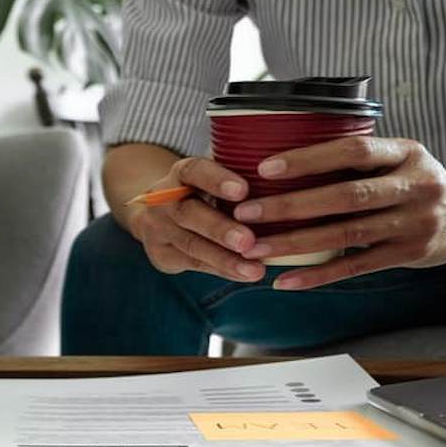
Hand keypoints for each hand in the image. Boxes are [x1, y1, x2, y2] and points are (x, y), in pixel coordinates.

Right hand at [124, 157, 265, 281]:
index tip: (244, 190)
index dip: (216, 180)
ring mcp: (158, 228)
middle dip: (220, 229)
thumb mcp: (213, 177)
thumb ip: (238, 179)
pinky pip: (194, 264)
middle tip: (248, 241)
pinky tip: (246, 274)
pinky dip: (223, 269)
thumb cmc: (204, 191)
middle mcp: (163, 199)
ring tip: (255, 270)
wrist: (160, 213)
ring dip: (225, 259)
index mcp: (180, 173)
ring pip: (191, 245)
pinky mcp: (161, 254)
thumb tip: (287, 185)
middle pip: (188, 213)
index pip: (194, 171)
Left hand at [233, 137, 445, 289]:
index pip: (353, 150)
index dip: (309, 158)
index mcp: (406, 151)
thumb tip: (291, 157)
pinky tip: (286, 281)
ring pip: (347, 234)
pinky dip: (319, 275)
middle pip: (346, 196)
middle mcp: (414, 185)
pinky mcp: (409, 254)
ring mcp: (414, 222)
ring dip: (296, 243)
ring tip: (256, 249)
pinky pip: (356, 267)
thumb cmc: (418, 180)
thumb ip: (360, 157)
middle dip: (291, 206)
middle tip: (246, 213)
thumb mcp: (401, 156)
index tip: (266, 167)